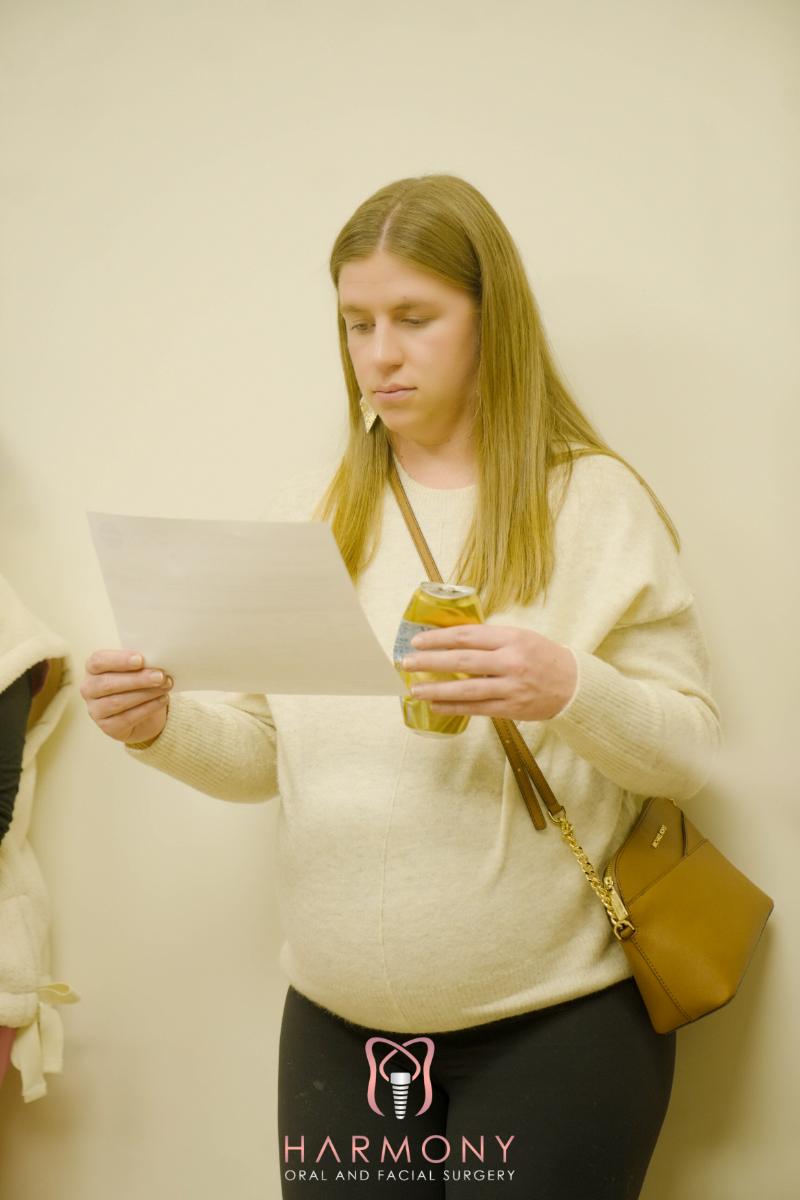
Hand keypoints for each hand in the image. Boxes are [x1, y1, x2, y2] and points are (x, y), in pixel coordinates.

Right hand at [81, 650, 172, 744]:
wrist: (141, 712)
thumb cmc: (136, 682)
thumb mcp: (137, 669)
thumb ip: (141, 663)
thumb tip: (157, 659)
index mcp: (93, 668)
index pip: (98, 661)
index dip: (119, 660)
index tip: (140, 659)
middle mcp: (89, 689)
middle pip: (108, 683)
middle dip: (137, 679)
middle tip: (160, 676)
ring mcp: (96, 710)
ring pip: (118, 702)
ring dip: (145, 693)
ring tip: (165, 686)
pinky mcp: (107, 727)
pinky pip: (127, 718)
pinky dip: (148, 708)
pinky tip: (162, 699)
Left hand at [400, 624, 577, 721]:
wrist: (574, 685)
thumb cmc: (543, 656)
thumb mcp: (520, 637)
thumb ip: (490, 639)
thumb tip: (451, 639)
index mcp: (511, 638)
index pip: (467, 635)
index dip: (439, 638)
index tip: (417, 640)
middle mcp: (511, 661)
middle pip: (462, 661)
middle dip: (430, 662)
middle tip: (406, 662)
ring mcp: (511, 687)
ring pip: (466, 689)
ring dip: (436, 690)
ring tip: (414, 690)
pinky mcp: (512, 708)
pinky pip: (477, 708)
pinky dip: (454, 708)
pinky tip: (436, 706)